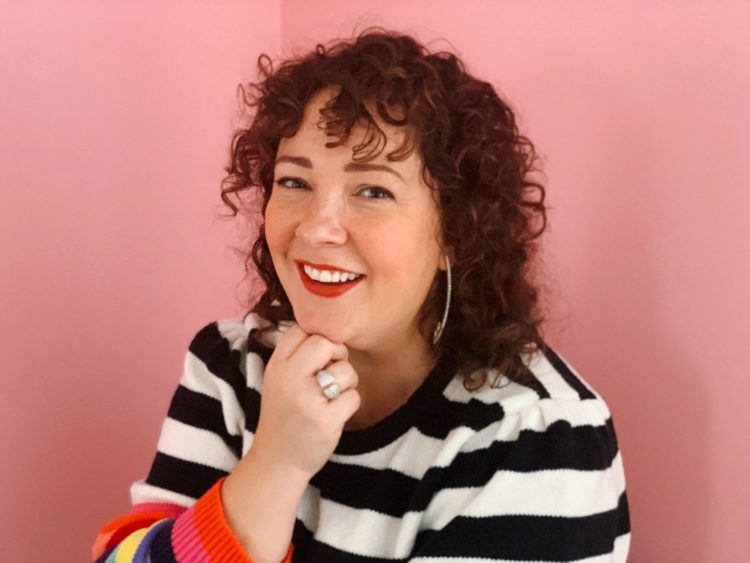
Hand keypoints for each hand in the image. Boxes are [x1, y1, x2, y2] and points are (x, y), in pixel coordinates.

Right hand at [250, 323, 360, 478]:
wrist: (277, 461)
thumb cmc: (284, 416)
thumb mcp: (278, 380)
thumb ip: (296, 356)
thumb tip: (329, 333)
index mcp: (276, 366)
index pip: (301, 329)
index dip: (317, 338)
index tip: (319, 357)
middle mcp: (289, 379)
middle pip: (325, 343)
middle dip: (337, 354)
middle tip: (332, 372)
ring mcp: (307, 400)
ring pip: (345, 370)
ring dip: (347, 382)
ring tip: (332, 396)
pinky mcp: (325, 421)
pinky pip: (353, 397)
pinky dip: (349, 404)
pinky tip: (335, 414)